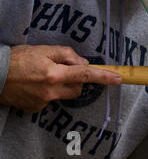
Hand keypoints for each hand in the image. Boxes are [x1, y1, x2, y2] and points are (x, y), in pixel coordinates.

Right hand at [0, 45, 121, 112]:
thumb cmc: (18, 58)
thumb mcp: (44, 49)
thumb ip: (66, 54)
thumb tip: (83, 62)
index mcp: (55, 74)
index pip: (86, 74)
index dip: (104, 77)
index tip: (118, 79)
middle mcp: (51, 91)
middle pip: (77, 88)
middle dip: (76, 80)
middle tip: (62, 70)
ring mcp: (42, 102)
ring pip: (64, 95)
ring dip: (61, 86)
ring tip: (43, 76)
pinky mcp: (35, 108)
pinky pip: (50, 100)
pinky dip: (47, 92)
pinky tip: (34, 85)